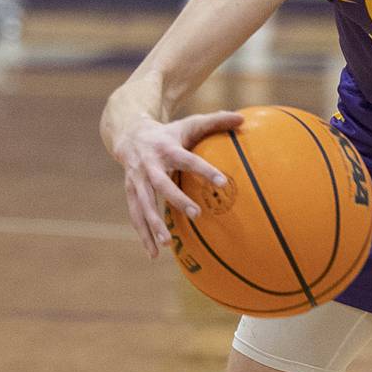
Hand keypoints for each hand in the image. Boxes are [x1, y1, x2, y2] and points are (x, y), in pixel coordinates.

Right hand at [111, 110, 243, 258]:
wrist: (128, 133)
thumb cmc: (168, 133)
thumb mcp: (189, 124)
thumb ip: (215, 121)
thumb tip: (243, 118)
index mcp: (166, 148)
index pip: (188, 159)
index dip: (204, 170)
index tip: (223, 182)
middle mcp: (148, 164)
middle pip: (161, 184)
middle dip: (176, 199)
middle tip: (197, 214)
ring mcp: (136, 180)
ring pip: (143, 204)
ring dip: (154, 224)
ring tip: (167, 243)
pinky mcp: (130, 192)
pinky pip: (135, 215)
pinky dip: (143, 234)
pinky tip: (153, 254)